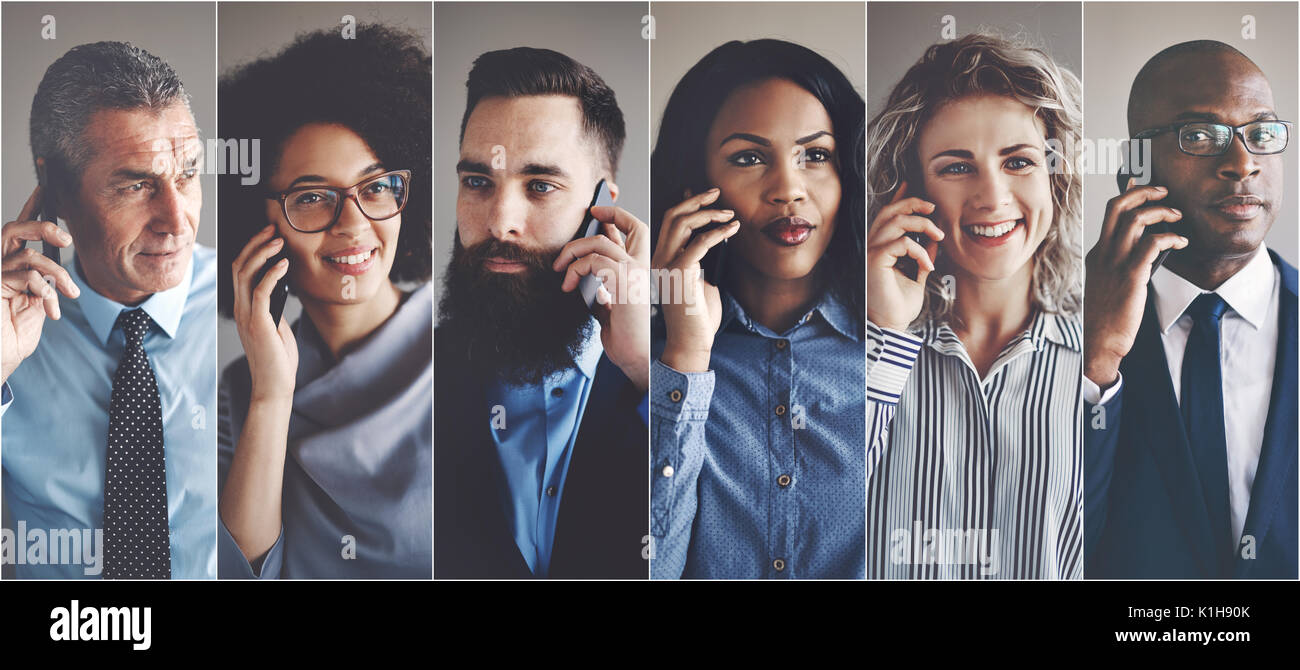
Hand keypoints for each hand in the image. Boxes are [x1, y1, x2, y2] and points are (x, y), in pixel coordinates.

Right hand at [1, 185, 78, 384]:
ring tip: (69, 294)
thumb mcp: (41, 303)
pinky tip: (51, 309)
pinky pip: (26, 276)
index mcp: (13, 265)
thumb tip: (60, 271)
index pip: (21, 230)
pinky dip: (46, 291)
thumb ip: (47, 281)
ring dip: (57, 274)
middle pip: (15, 229)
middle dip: (43, 226)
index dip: (32, 206)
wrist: (1, 358)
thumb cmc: (17, 333)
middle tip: (66, 239)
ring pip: (28, 254)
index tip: (46, 186)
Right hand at [231, 224, 297, 402]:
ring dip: (262, 254)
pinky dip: (272, 274)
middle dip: (255, 244)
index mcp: (243, 309)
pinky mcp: (258, 323)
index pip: (240, 271)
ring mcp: (247, 316)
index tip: (268, 234)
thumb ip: (274, 307)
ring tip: (279, 240)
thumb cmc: (278, 359)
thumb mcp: (276, 326)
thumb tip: (281, 285)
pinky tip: (283, 264)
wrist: (274, 386)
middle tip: (272, 229)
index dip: (251, 249)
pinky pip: (261, 292)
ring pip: (246, 274)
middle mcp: (240, 309)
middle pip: (239, 266)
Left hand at [554, 204, 651, 392]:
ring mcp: (637, 273)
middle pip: (631, 224)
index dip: (616, 217)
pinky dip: (576, 270)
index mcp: (640, 273)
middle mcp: (643, 268)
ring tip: (562, 270)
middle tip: (587, 216)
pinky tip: (569, 286)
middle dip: (608, 213)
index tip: (596, 213)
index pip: (633, 234)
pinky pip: (594, 261)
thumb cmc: (627, 341)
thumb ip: (602, 292)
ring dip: (574, 251)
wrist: (639, 360)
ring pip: (601, 242)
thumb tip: (584, 282)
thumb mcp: (610, 310)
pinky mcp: (626, 282)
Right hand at [650, 188, 737, 373]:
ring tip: (730, 214)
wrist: (691, 343)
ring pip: (682, 223)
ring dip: (709, 213)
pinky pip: (699, 243)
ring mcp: (666, 266)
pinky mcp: (680, 274)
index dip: (687, 205)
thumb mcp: (701, 282)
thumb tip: (714, 240)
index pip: (669, 223)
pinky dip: (718, 232)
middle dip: (696, 200)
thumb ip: (702, 261)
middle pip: (673, 216)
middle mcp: (659, 260)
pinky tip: (732, 230)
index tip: (709, 198)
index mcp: (661, 261)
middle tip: (718, 192)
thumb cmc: (698, 318)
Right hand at [867, 181, 942, 330]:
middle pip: (890, 211)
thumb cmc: (899, 305)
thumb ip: (923, 255)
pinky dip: (919, 251)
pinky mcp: (875, 261)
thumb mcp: (917, 274)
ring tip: (938, 236)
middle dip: (913, 204)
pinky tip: (928, 265)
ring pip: (896, 222)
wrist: (891, 325)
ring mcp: (871, 252)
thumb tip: (934, 240)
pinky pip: (900, 243)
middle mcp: (872, 246)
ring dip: (921, 225)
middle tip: (934, 208)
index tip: (912, 184)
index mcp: (880, 248)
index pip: (888, 215)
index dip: (900, 198)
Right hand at [1084, 180, 1186, 386]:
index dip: (1128, 194)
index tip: (1141, 185)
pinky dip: (1170, 237)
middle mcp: (1103, 253)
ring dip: (1161, 211)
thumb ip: (1116, 266)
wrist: (1097, 341)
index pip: (1110, 213)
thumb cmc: (1103, 319)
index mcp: (1097, 254)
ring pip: (1136, 220)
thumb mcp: (1103, 285)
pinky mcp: (1131, 277)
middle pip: (1118, 206)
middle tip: (1163, 192)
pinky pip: (1152, 245)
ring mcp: (1115, 264)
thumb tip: (1138, 254)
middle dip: (1144, 192)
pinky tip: (1181, 242)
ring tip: (1176, 216)